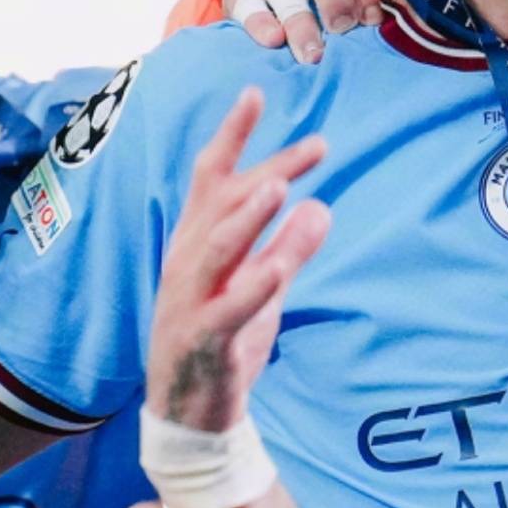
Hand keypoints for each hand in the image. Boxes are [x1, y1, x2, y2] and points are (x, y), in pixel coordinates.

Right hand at [148, 90, 329, 433]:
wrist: (186, 415)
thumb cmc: (221, 342)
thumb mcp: (258, 288)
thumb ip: (286, 249)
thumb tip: (321, 207)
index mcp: (196, 244)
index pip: (211, 179)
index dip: (232, 135)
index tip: (256, 92)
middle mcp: (187, 263)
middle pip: (224, 205)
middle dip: (268, 171)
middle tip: (317, 147)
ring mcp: (189, 300)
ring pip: (216, 250)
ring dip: (247, 218)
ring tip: (279, 189)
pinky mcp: (202, 339)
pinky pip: (227, 309)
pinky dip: (252, 286)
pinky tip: (277, 271)